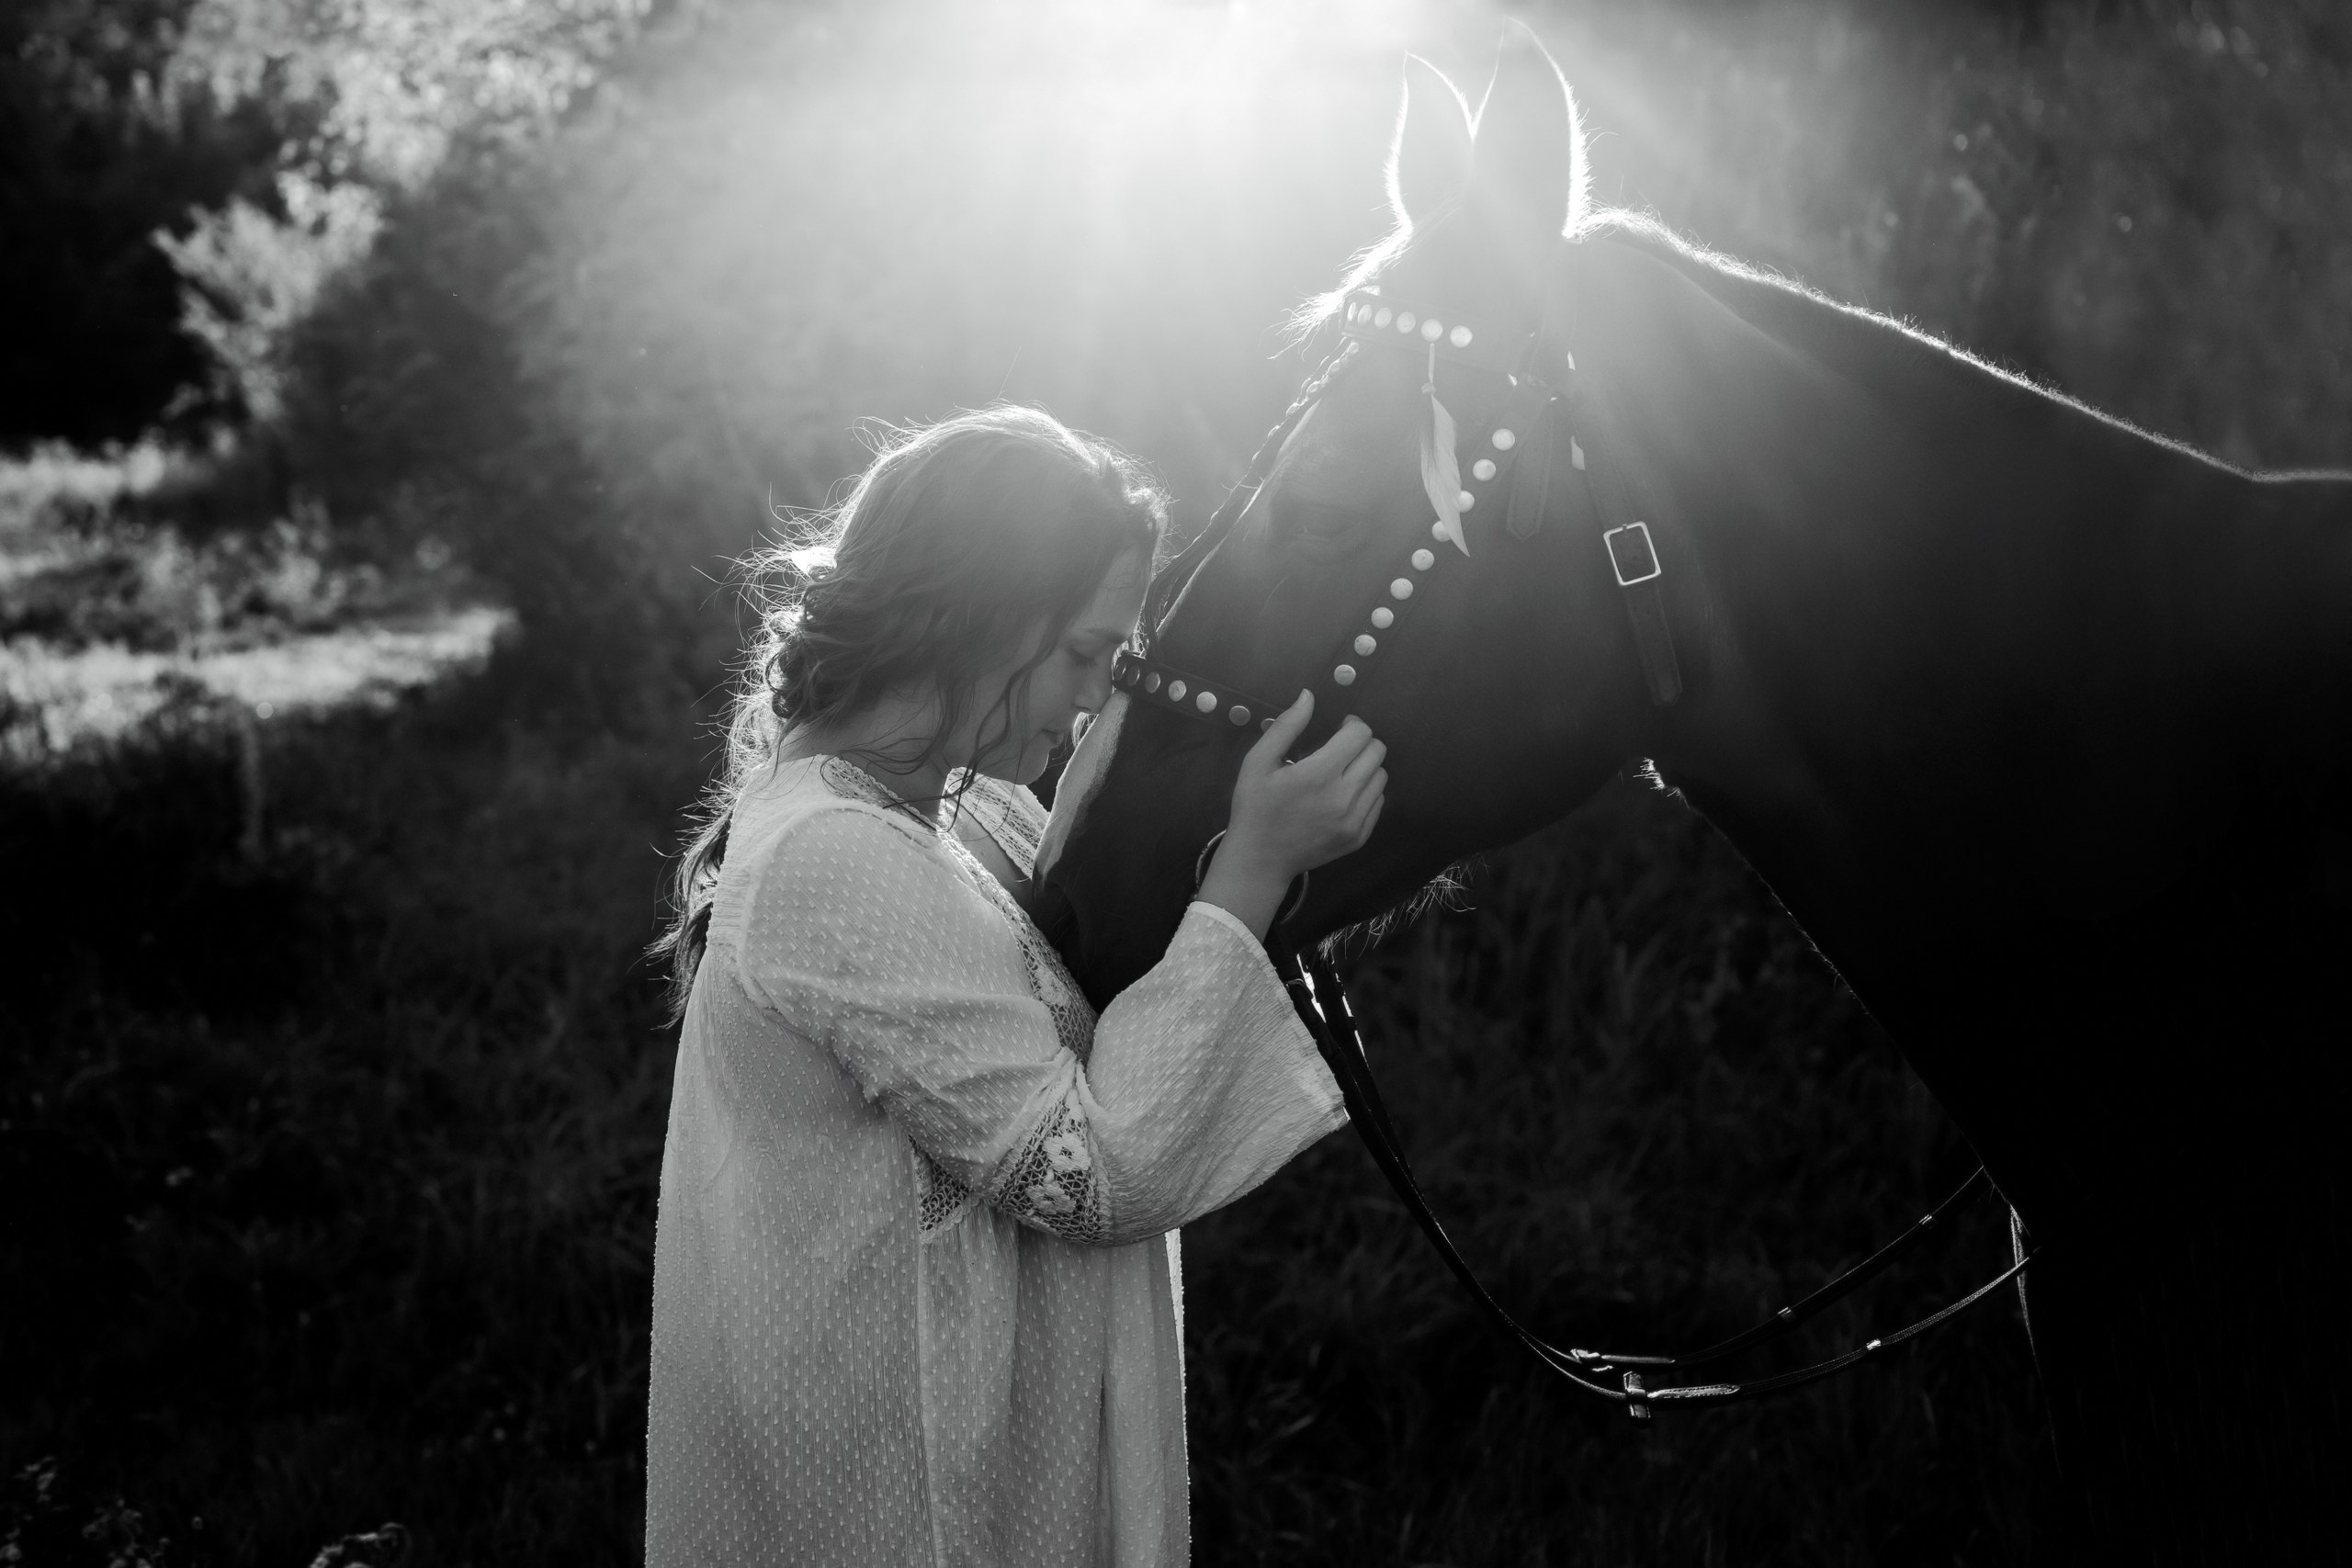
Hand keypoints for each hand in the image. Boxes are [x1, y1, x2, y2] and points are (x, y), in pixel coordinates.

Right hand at [1196, 690, 1385, 938]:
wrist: (1260, 860)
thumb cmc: (1255, 807)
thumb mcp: (1258, 762)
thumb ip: (1286, 726)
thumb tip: (1309, 695)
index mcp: (1319, 774)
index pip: (1360, 734)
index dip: (1352, 724)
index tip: (1340, 728)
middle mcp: (1343, 797)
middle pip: (1376, 752)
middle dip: (1362, 742)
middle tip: (1341, 748)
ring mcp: (1354, 820)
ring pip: (1381, 776)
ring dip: (1365, 767)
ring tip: (1341, 772)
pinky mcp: (1359, 836)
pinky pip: (1378, 802)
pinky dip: (1366, 792)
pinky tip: (1342, 795)